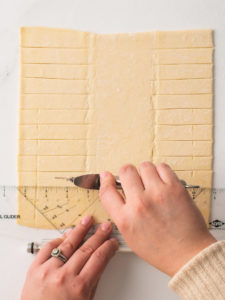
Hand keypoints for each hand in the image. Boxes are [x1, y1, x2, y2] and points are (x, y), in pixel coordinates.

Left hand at [21, 217, 117, 299]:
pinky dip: (58, 240)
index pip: (99, 258)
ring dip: (80, 230)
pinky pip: (47, 248)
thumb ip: (93, 280)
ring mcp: (48, 271)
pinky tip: (66, 235)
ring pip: (68, 244)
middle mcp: (63, 276)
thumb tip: (101, 260)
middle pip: (86, 248)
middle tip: (105, 226)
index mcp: (79, 287)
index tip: (112, 241)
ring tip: (87, 221)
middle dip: (98, 235)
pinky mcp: (34, 269)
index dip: (108, 246)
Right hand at [99, 162, 215, 276]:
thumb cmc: (162, 249)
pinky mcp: (175, 188)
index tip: (107, 176)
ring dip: (146, 172)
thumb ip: (121, 214)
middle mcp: (139, 204)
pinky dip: (161, 172)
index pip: (106, 191)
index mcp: (126, 219)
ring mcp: (157, 194)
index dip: (105, 180)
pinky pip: (162, 167)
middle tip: (135, 180)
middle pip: (126, 171)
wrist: (189, 254)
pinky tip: (163, 182)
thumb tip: (117, 193)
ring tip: (152, 183)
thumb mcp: (131, 236)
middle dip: (128, 174)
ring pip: (144, 166)